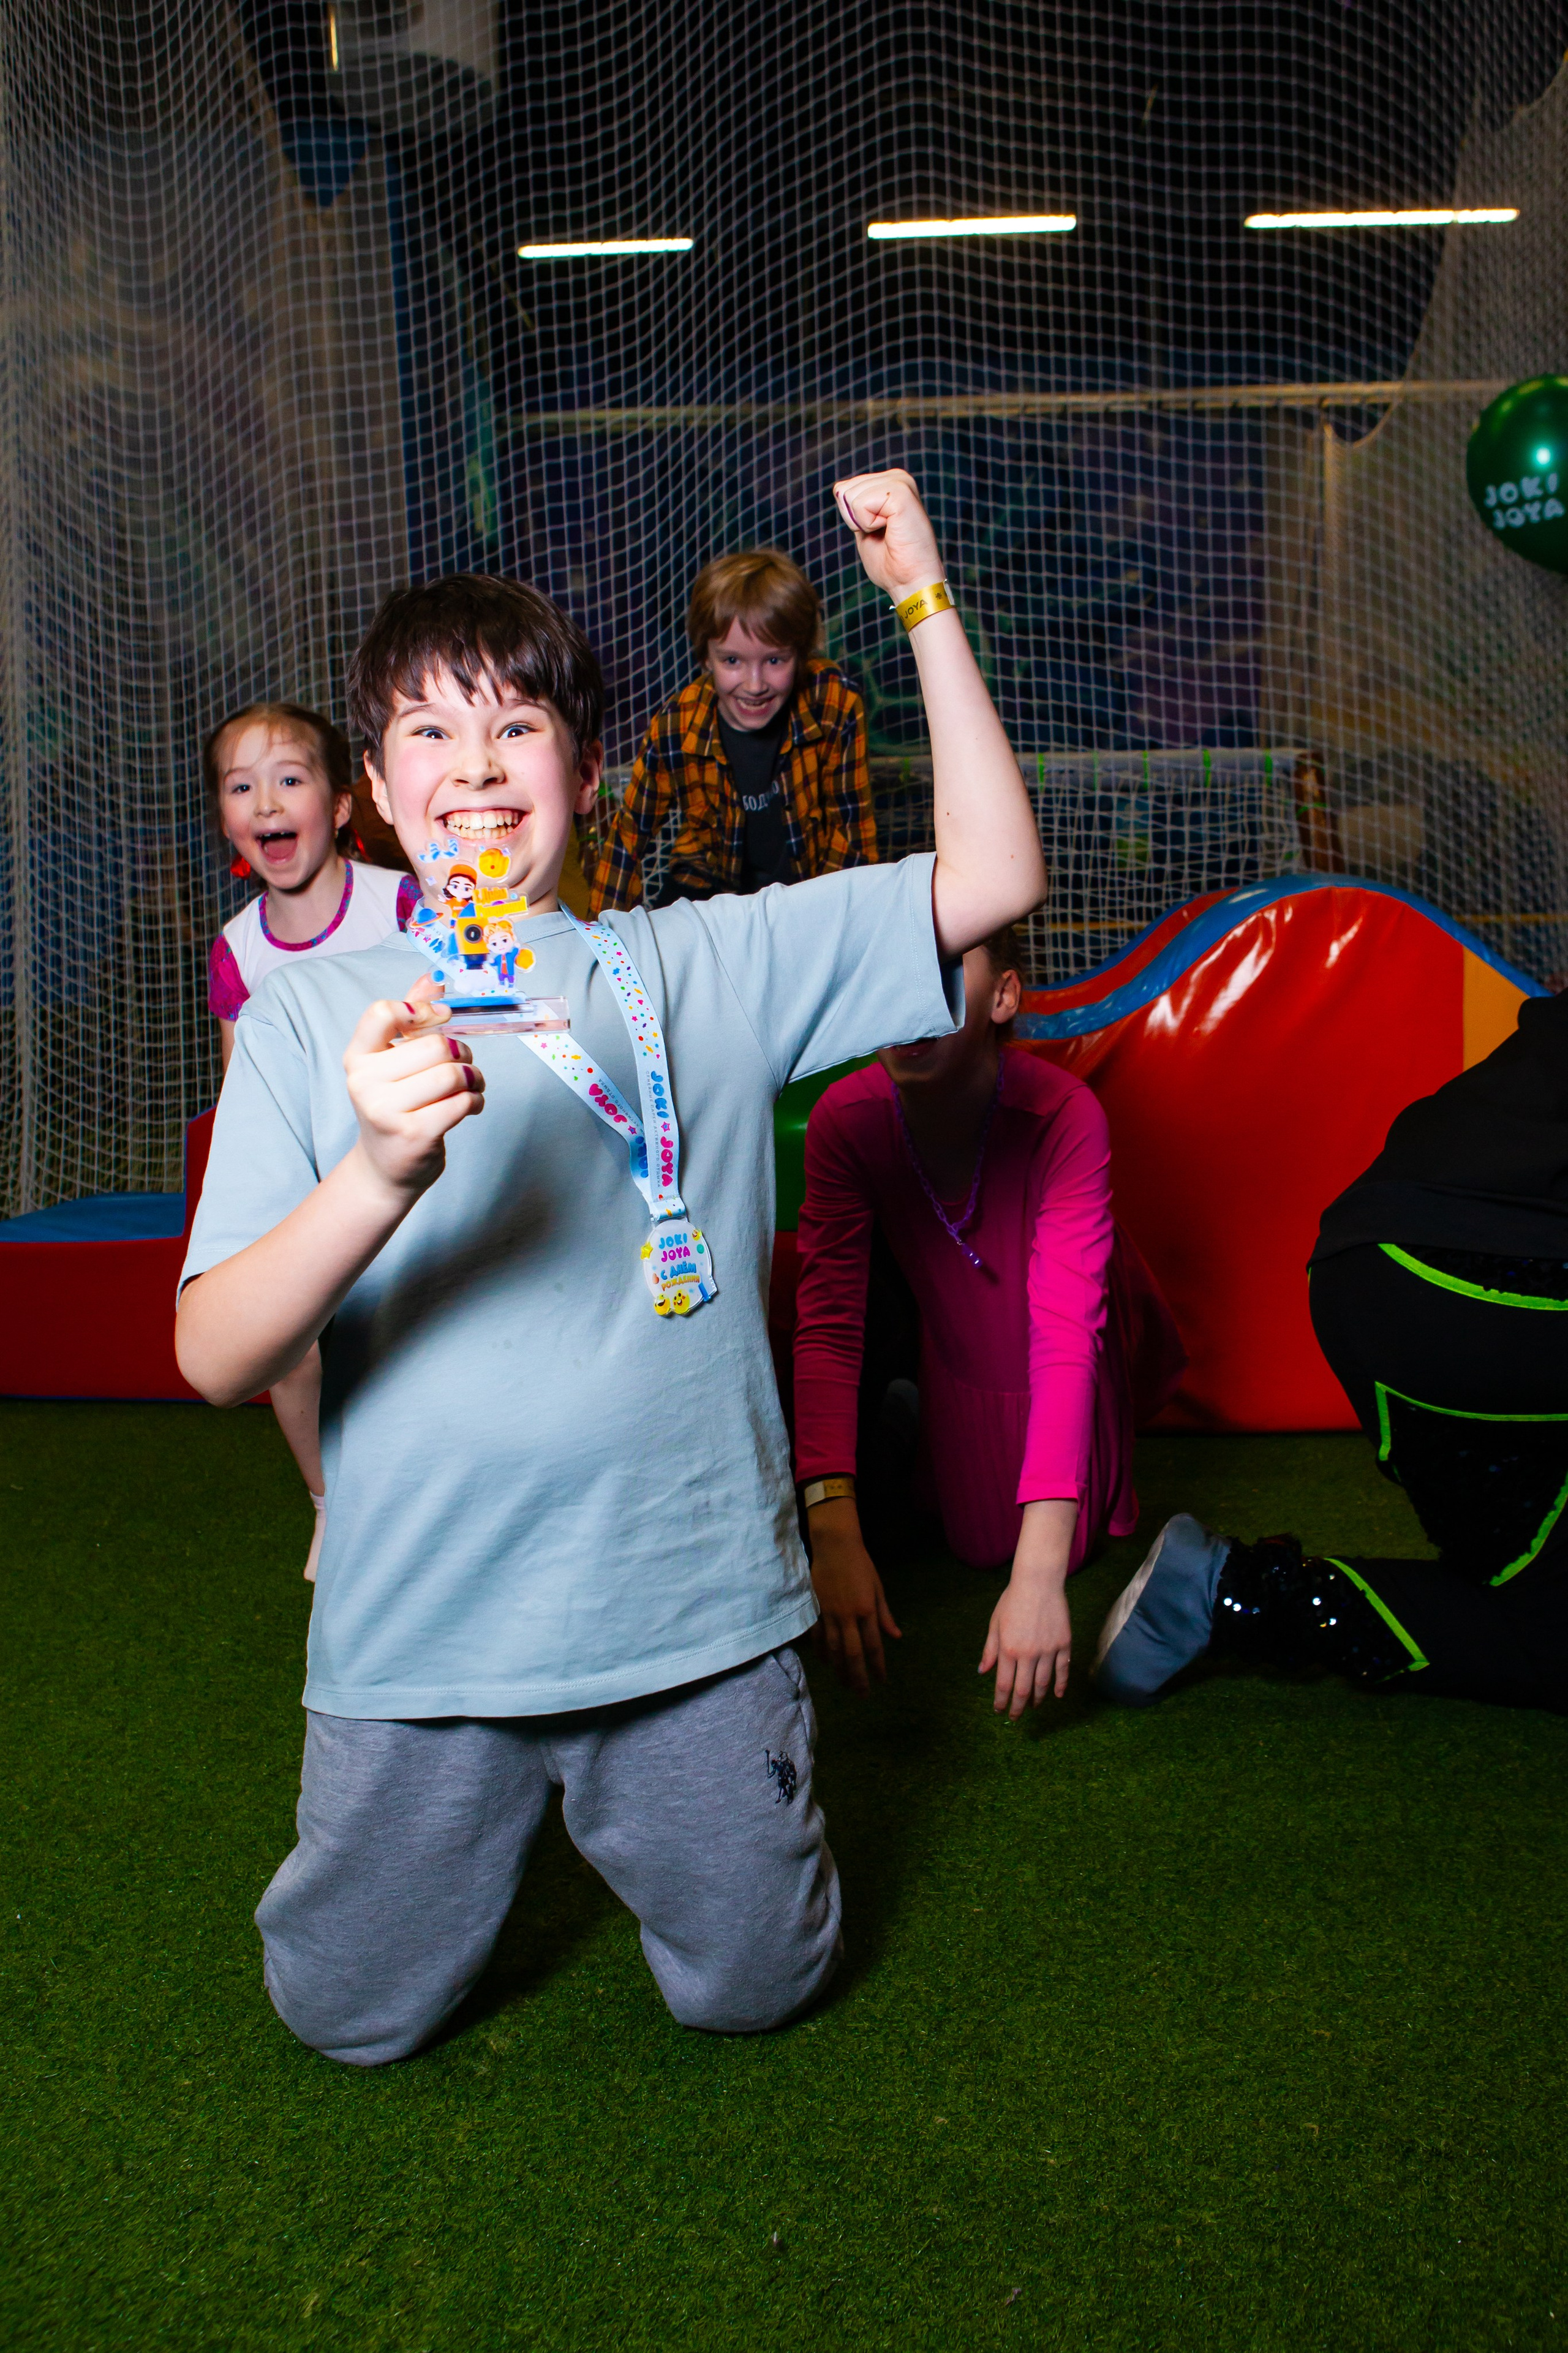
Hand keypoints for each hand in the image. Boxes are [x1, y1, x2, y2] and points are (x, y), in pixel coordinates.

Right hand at [342, 975, 483, 1202]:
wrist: (385, 1167)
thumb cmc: (395, 1105)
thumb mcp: (392, 1061)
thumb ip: (410, 1017)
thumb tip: (434, 979)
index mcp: (357, 1057)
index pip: (381, 1013)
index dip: (420, 1011)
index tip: (438, 1020)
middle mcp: (365, 1083)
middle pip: (433, 1046)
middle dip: (461, 1052)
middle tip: (465, 1063)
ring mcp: (386, 1111)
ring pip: (451, 1074)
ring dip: (473, 1077)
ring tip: (472, 1085)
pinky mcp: (414, 1134)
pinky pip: (461, 1102)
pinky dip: (475, 1100)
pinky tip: (470, 1105)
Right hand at [808, 1497, 901, 1693]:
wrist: (834, 1546)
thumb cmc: (861, 1564)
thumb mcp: (878, 1588)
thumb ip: (884, 1614)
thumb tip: (895, 1636)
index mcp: (866, 1611)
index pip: (874, 1646)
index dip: (877, 1666)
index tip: (881, 1681)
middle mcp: (848, 1617)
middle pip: (852, 1654)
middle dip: (858, 1677)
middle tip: (862, 1694)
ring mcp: (829, 1615)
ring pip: (833, 1650)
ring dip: (839, 1670)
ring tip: (845, 1684)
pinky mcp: (815, 1610)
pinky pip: (818, 1637)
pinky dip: (821, 1652)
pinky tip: (825, 1662)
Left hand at [832, 469, 943, 599]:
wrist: (911, 582)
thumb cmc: (891, 563)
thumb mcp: (864, 528)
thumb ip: (855, 506)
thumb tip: (839, 488)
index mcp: (890, 482)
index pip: (844, 488)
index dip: (851, 517)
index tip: (876, 532)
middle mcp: (897, 477)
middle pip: (844, 489)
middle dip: (855, 519)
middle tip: (883, 534)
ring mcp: (901, 482)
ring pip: (851, 495)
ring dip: (863, 523)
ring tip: (888, 533)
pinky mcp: (901, 492)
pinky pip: (860, 504)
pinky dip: (868, 524)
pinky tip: (891, 531)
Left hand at [978, 1499, 1077, 1717]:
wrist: (1038, 1582)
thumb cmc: (1012, 1601)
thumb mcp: (995, 1624)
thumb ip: (990, 1650)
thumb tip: (983, 1672)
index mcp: (1008, 1650)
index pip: (1003, 1685)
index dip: (1001, 1701)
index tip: (999, 1711)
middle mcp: (1028, 1654)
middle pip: (1023, 1689)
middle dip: (1018, 1707)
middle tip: (1015, 1717)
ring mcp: (1048, 1650)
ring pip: (1043, 1683)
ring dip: (1037, 1698)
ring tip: (1033, 1706)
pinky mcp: (1064, 1644)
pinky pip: (1062, 1670)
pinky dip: (1060, 1685)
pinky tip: (1057, 1695)